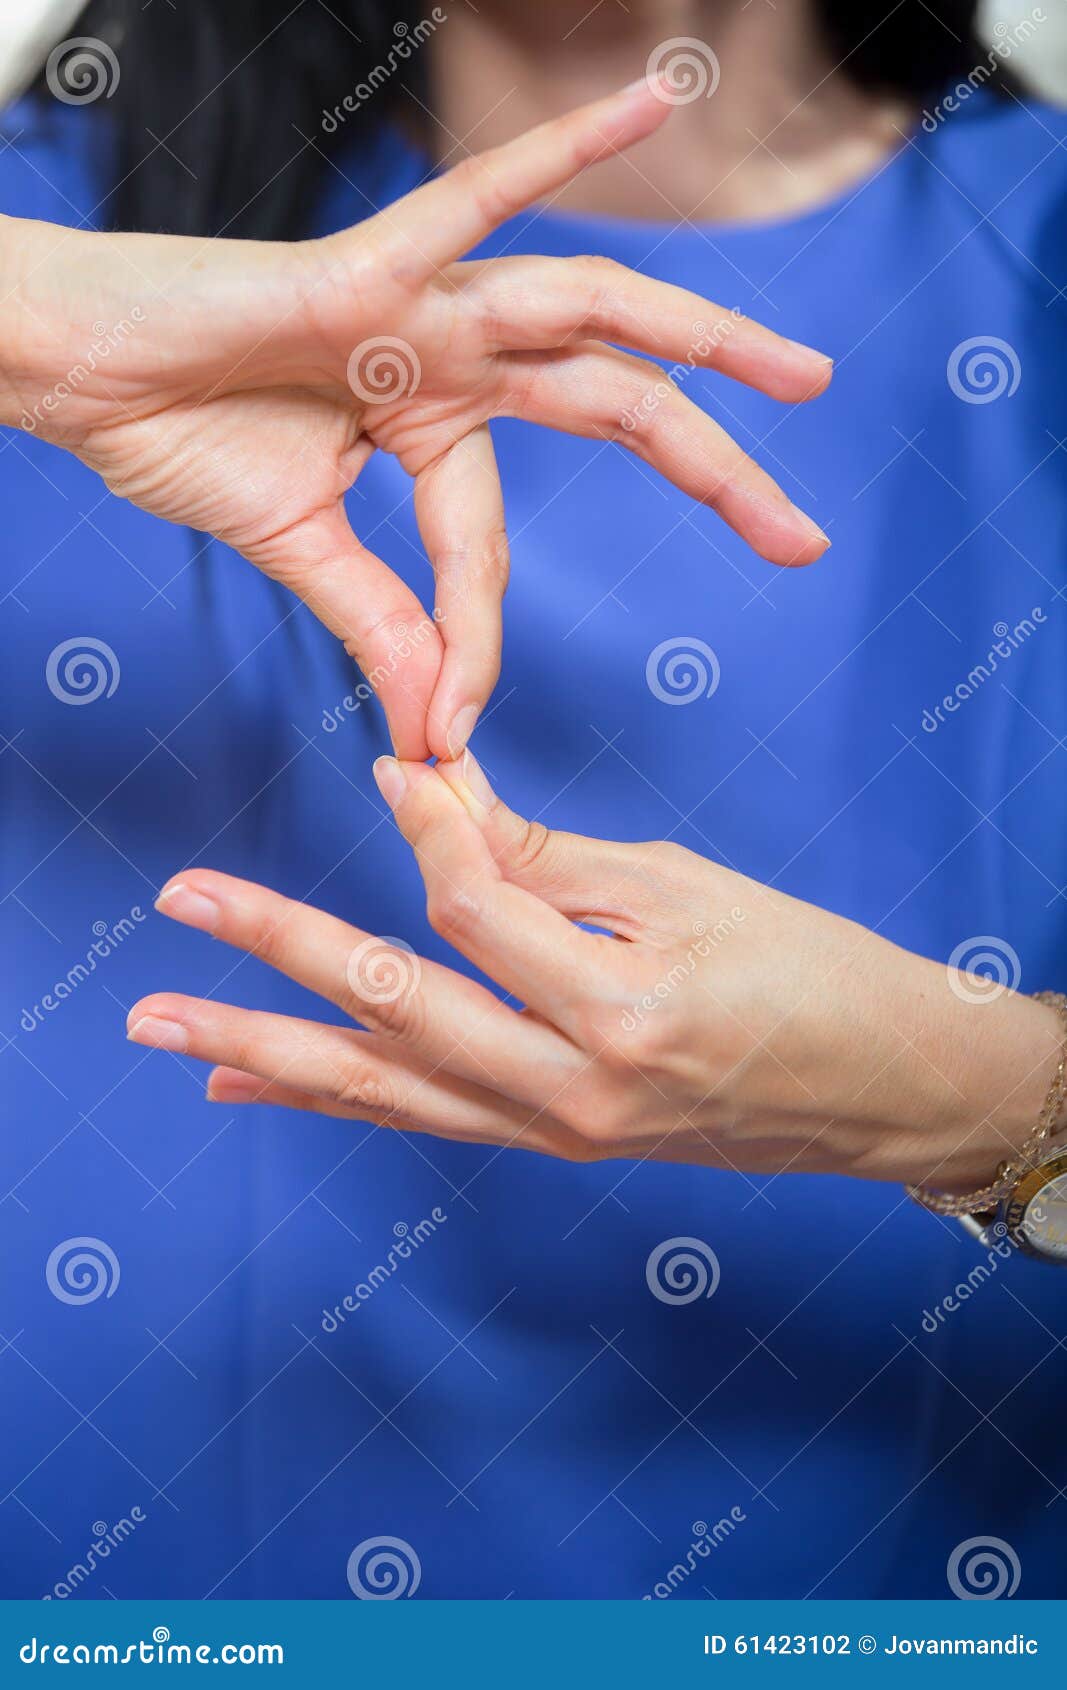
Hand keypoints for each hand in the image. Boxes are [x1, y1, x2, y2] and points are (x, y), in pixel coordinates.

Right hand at [1, 81, 830, 760]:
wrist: (72, 373)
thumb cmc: (170, 433)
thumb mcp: (301, 547)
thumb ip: (381, 620)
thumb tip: (430, 723)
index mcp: (431, 426)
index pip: (487, 547)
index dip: (475, 642)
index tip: (450, 728)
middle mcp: (451, 358)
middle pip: (615, 411)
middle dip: (716, 469)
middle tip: (801, 534)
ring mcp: (423, 307)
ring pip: (593, 313)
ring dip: (705, 339)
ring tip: (802, 379)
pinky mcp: (372, 267)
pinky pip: (477, 197)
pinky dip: (561, 147)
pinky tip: (656, 96)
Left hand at [128, 759, 1061, 1191]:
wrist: (884, 1092)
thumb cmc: (811, 975)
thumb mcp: (690, 891)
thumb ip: (549, 860)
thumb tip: (438, 798)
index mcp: (622, 1011)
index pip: (475, 911)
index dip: (429, 828)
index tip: (399, 768)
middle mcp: (573, 1092)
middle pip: (393, 1012)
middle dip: (278, 952)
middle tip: (181, 900)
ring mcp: (555, 1133)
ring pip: (385, 1088)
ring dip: (266, 1052)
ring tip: (167, 1029)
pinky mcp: (550, 1143)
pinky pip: (422, 1117)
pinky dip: (335, 1096)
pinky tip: (253, 1085)